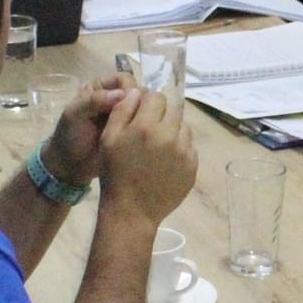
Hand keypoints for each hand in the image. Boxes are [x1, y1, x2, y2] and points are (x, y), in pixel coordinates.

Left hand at [42, 73, 136, 183]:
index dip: (129, 89)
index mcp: (101, 88)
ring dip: (146, 116)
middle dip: (140, 103)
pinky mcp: (133, 132)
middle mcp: (116, 99)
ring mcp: (126, 116)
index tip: (129, 105)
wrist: (71, 166)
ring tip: (140, 129)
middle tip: (136, 120)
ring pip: (146, 107)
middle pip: (139, 92)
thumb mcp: (75, 115)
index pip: (124, 79)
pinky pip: (146, 124)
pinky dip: (147, 127)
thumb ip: (94, 101)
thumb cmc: (69, 136)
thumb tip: (122, 94)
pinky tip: (145, 136)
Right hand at [97, 87, 196, 228]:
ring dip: (172, 130)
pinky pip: (189, 147)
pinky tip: (166, 160)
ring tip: (158, 145)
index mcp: (147, 126)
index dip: (147, 102)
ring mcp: (185, 152)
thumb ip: (122, 111)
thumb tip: (137, 92)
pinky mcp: (193, 166)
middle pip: (173, 110)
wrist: (132, 211)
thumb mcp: (108, 139)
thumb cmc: (115, 173)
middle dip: (161, 114)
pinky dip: (179, 148)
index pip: (156, 97)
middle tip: (149, 129)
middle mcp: (170, 135)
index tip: (141, 112)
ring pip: (183, 127)